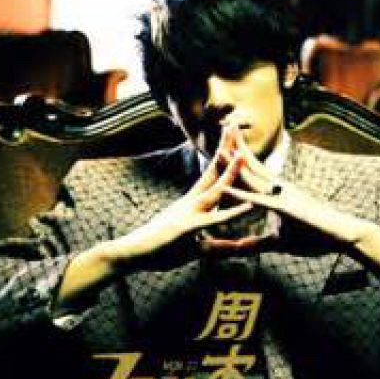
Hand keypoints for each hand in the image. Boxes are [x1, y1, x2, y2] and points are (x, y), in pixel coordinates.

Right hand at [105, 127, 254, 266]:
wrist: (131, 253)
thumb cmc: (159, 249)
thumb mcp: (194, 247)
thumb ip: (217, 245)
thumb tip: (233, 245)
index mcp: (192, 202)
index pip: (210, 173)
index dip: (222, 156)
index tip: (230, 137)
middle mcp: (191, 203)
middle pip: (212, 172)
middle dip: (225, 150)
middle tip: (234, 126)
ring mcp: (188, 213)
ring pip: (215, 191)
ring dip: (230, 173)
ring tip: (244, 156)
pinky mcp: (187, 228)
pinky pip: (214, 219)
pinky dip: (233, 213)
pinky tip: (248, 206)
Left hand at [219, 127, 376, 249]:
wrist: (342, 235)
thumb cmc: (315, 236)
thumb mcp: (279, 242)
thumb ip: (258, 243)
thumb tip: (239, 246)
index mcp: (276, 191)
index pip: (253, 169)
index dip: (238, 156)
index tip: (223, 142)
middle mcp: (278, 188)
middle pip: (251, 164)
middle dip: (235, 148)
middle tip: (221, 127)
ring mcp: (282, 196)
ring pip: (253, 177)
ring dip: (235, 163)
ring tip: (219, 148)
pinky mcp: (286, 209)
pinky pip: (259, 200)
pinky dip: (242, 194)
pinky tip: (227, 189)